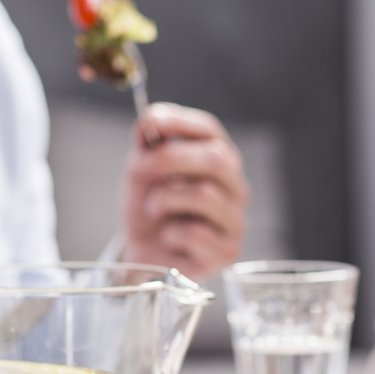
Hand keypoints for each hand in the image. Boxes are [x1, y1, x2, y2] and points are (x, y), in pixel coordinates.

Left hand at [120, 103, 248, 280]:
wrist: (143, 253)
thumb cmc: (149, 211)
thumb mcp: (140, 173)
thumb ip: (146, 145)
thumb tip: (150, 120)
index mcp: (218, 161)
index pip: (210, 131)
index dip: (181, 122)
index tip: (152, 121)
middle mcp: (235, 188)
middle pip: (217, 159)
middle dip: (172, 159)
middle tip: (139, 169)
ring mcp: (235, 220)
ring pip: (205, 195)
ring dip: (165, 200)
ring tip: (153, 210)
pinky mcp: (228, 251)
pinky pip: (196, 233)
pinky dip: (170, 233)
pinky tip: (168, 237)